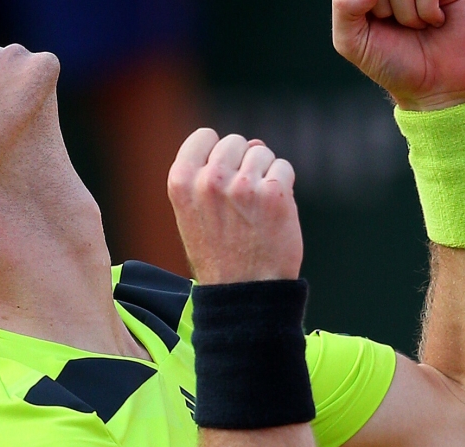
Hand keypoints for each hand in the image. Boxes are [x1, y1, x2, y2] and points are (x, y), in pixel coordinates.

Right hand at [167, 129, 302, 284]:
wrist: (244, 292)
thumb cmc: (220, 254)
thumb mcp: (195, 213)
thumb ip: (212, 173)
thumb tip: (255, 142)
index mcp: (181, 182)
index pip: (203, 136)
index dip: (216, 154)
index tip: (221, 180)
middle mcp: (209, 180)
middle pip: (235, 142)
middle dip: (243, 163)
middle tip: (240, 202)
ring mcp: (242, 185)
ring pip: (262, 152)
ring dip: (264, 175)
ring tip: (255, 210)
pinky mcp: (273, 194)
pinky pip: (283, 168)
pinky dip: (283, 186)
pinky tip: (273, 212)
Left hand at [332, 0, 464, 110]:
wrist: (436, 86)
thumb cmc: (391, 63)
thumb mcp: (352, 42)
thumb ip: (344, 7)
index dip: (366, 7)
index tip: (376, 23)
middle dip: (384, 9)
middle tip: (396, 26)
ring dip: (408, 14)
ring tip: (416, 27)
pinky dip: (428, 11)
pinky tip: (434, 21)